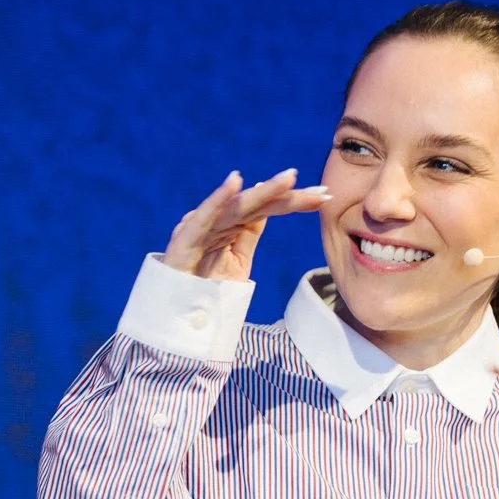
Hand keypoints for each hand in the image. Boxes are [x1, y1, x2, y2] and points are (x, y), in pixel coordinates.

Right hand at [162, 168, 328, 281]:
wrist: (173, 320)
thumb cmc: (202, 291)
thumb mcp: (235, 264)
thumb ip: (247, 236)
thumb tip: (267, 210)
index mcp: (230, 227)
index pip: (268, 209)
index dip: (295, 201)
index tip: (326, 196)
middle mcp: (217, 223)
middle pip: (257, 205)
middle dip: (289, 196)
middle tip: (321, 190)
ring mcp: (200, 231)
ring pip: (236, 208)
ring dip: (263, 192)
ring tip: (289, 179)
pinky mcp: (183, 244)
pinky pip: (202, 219)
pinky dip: (218, 200)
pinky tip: (236, 182)